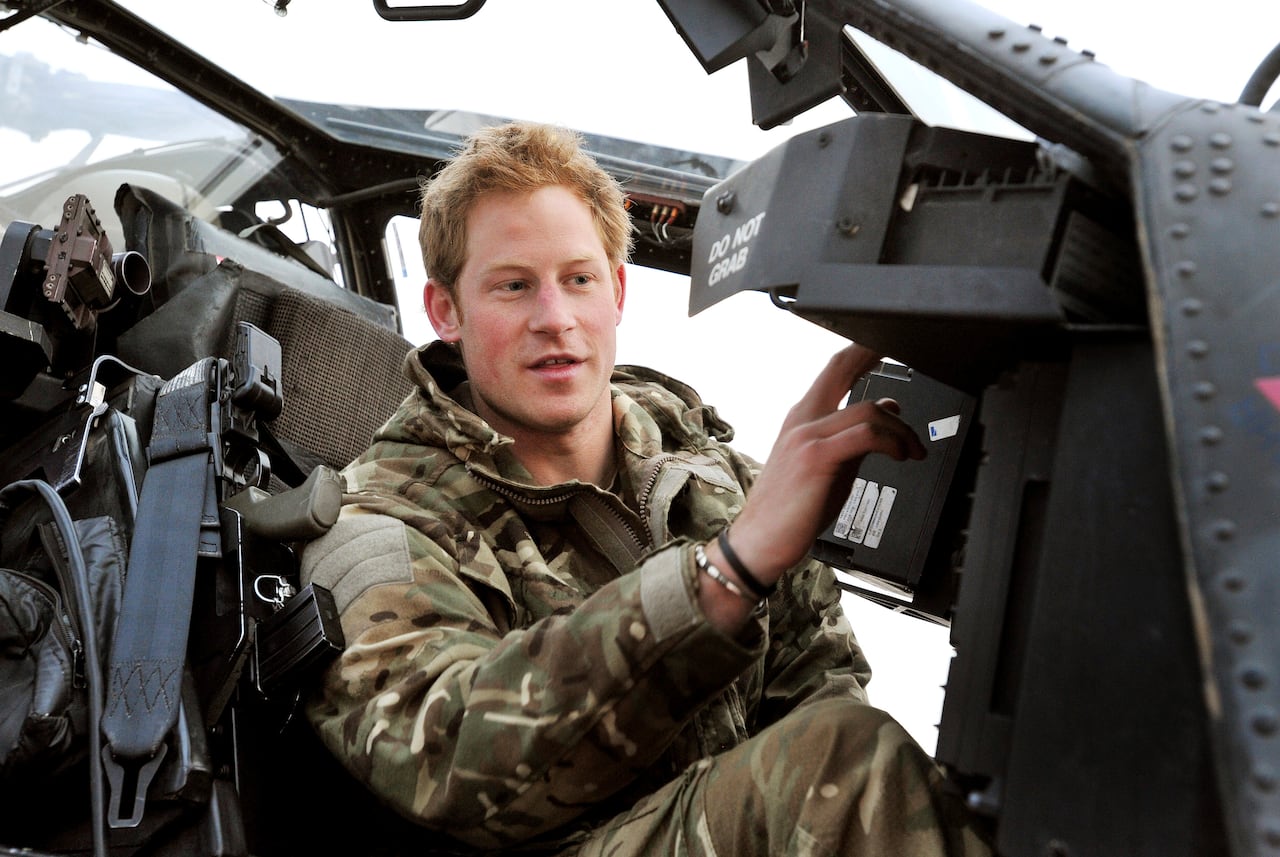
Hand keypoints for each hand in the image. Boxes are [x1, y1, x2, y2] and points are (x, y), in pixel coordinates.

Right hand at [721, 343, 924, 586]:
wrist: (760, 541)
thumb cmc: (790, 508)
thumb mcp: (830, 464)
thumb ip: (856, 437)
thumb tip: (888, 412)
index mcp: (803, 417)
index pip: (834, 370)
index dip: (863, 351)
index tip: (889, 344)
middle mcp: (803, 419)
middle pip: (842, 367)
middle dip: (874, 354)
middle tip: (907, 351)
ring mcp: (807, 436)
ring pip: (867, 410)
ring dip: (902, 430)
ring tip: (913, 450)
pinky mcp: (816, 458)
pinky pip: (864, 436)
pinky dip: (891, 442)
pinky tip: (901, 456)